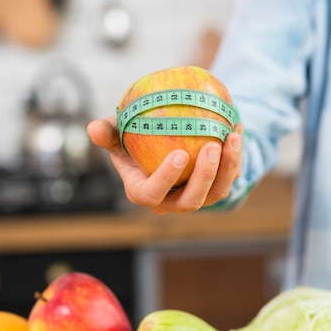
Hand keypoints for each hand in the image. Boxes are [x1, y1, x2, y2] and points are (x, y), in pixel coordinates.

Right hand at [87, 116, 242, 214]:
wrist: (167, 145)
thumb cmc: (137, 140)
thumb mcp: (119, 135)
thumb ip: (107, 133)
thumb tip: (93, 128)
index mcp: (144, 192)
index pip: (152, 194)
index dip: (166, 179)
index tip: (179, 154)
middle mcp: (171, 202)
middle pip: (190, 201)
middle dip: (204, 177)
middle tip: (212, 147)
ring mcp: (196, 199)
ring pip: (216, 193)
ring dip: (227, 168)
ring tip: (232, 137)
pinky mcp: (215, 190)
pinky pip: (229, 178)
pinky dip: (236, 157)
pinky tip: (237, 129)